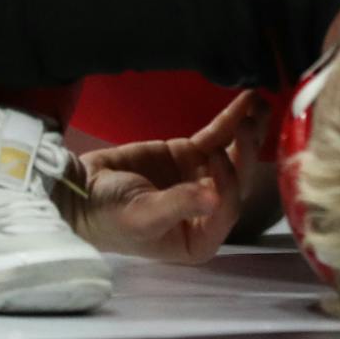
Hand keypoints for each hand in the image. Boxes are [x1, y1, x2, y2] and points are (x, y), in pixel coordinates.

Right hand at [71, 91, 270, 262]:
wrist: (78, 191)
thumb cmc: (108, 216)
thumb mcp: (142, 214)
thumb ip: (179, 205)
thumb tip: (215, 198)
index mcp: (199, 238)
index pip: (227, 209)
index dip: (229, 182)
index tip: (215, 157)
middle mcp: (208, 210)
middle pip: (236, 179)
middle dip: (247, 151)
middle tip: (250, 122)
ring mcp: (202, 179)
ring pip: (233, 155)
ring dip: (249, 131)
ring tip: (261, 103)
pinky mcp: (192, 155)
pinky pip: (217, 136)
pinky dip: (232, 118)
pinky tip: (247, 100)